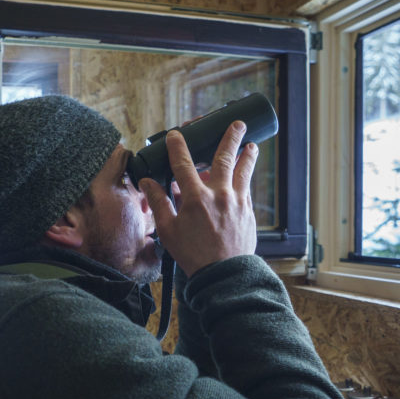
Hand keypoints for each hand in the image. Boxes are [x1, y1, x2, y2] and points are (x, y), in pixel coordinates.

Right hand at [140, 121, 257, 276]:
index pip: (183, 163)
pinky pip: (247, 189)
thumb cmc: (193, 255)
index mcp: (195, 198)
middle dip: (229, 137)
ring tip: (251, 144)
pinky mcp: (248, 213)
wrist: (224, 275)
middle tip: (236, 123)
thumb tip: (148, 182)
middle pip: (224, 157)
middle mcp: (219, 194)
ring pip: (243, 171)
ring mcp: (237, 202)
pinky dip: (246, 177)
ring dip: (247, 155)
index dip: (178, 145)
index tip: (177, 135)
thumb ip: (160, 202)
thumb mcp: (168, 230)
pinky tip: (246, 174)